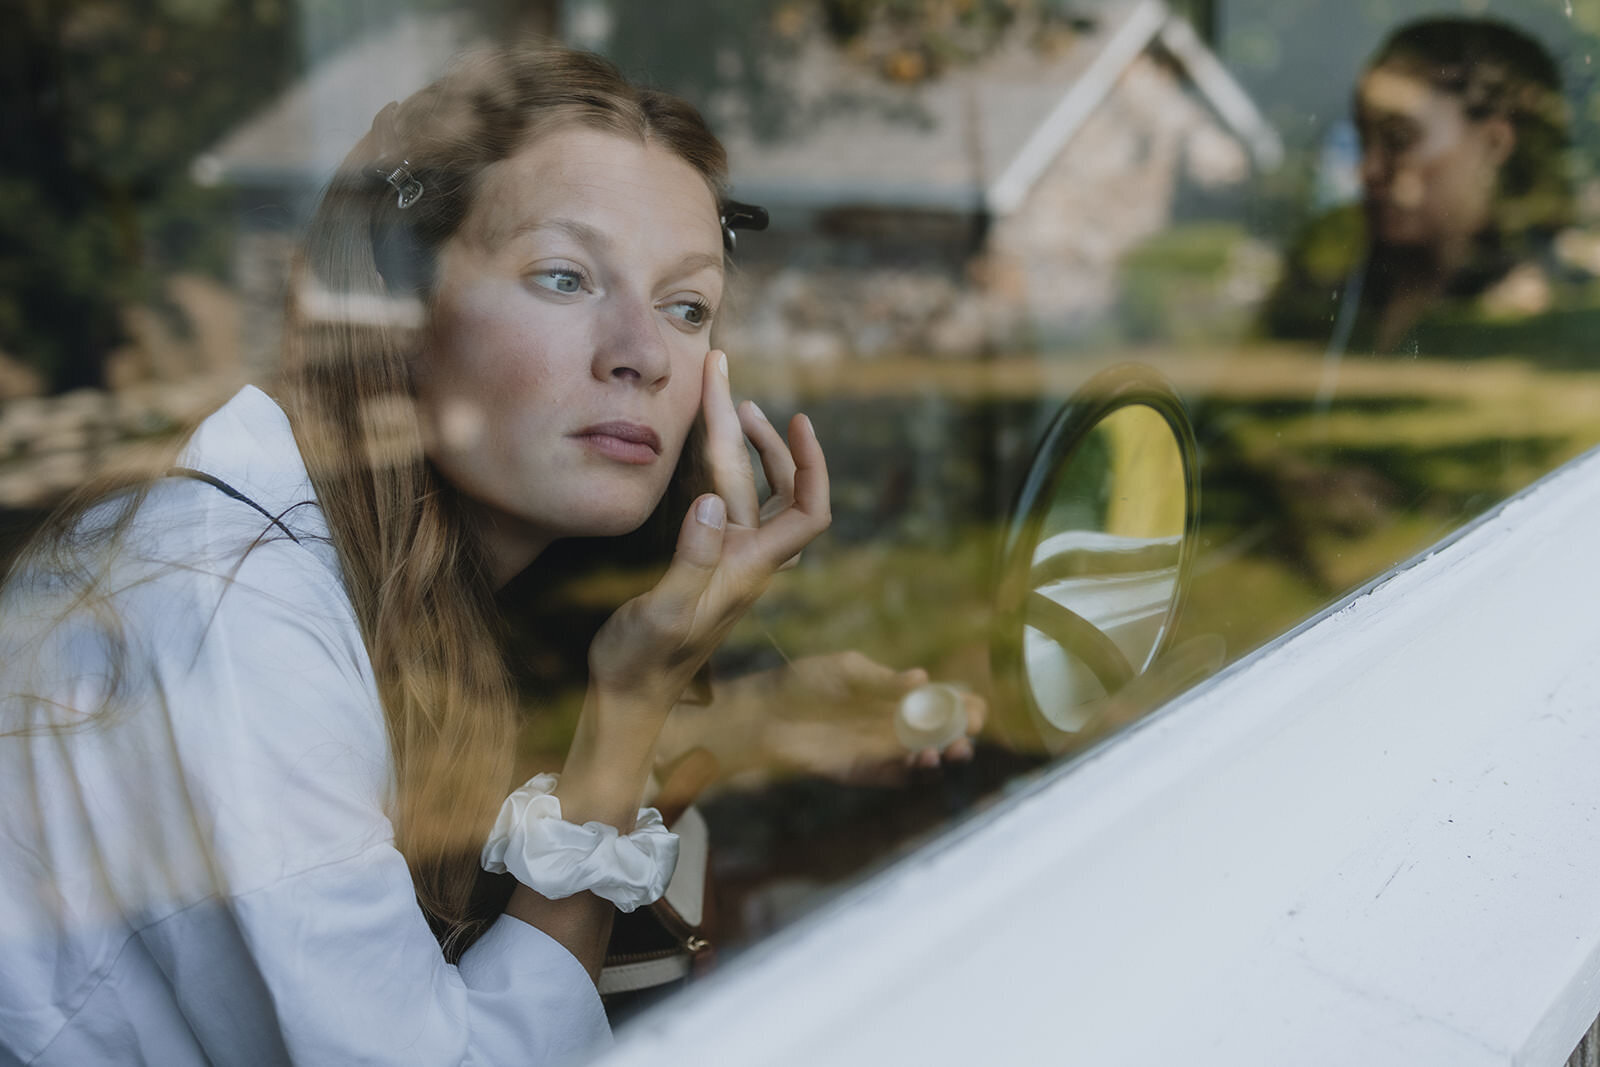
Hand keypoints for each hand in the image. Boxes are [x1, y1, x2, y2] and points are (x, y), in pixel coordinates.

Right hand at [567, 350, 829, 821]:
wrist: (629, 695)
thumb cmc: (645, 662)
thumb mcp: (665, 614)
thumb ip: (691, 560)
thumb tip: (710, 501)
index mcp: (749, 569)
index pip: (808, 512)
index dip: (812, 465)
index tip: (798, 419)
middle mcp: (748, 562)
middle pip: (774, 489)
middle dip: (760, 433)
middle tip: (729, 380)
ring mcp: (728, 562)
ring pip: (752, 494)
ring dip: (747, 448)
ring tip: (730, 407)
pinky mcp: (707, 565)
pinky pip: (730, 508)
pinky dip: (725, 472)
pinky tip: (708, 456)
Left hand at [664, 652, 987, 787]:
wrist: (764, 713)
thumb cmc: (803, 682)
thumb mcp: (847, 671)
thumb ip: (884, 680)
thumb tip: (923, 678)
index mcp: (891, 695)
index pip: (936, 702)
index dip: (960, 706)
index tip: (977, 708)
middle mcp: (889, 724)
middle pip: (936, 734)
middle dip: (958, 736)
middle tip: (969, 735)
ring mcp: (876, 750)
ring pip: (919, 757)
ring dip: (937, 756)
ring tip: (943, 751)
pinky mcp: (860, 771)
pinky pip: (891, 775)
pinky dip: (907, 772)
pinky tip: (916, 761)